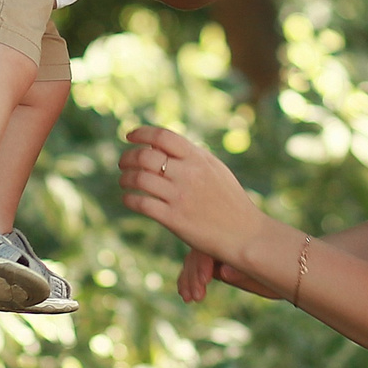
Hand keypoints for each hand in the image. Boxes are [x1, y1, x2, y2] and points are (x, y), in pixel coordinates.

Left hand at [118, 124, 281, 275]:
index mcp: (198, 159)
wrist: (244, 234)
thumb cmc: (230, 201)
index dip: (141, 133)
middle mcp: (188, 174)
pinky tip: (129, 199)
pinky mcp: (174, 219)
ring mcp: (180, 197)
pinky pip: (141, 203)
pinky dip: (129, 199)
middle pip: (145, 156)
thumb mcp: (216, 170)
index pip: (162, 136)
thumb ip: (192, 156)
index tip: (129, 136)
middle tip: (123, 163)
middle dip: (127, 157)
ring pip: (139, 179)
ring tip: (124, 181)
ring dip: (125, 178)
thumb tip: (162, 145)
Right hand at [178, 245, 277, 302]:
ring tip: (189, 298)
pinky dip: (190, 279)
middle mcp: (226, 239)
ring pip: (195, 258)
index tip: (204, 281)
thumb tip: (222, 272)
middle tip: (197, 296)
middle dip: (195, 273)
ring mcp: (220, 250)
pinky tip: (185, 294)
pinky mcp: (217, 262)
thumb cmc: (282, 274)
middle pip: (200, 250)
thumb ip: (243, 274)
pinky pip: (197, 266)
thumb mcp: (265, 276)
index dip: (204, 262)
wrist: (295, 273)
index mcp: (238, 235)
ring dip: (189, 278)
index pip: (212, 243)